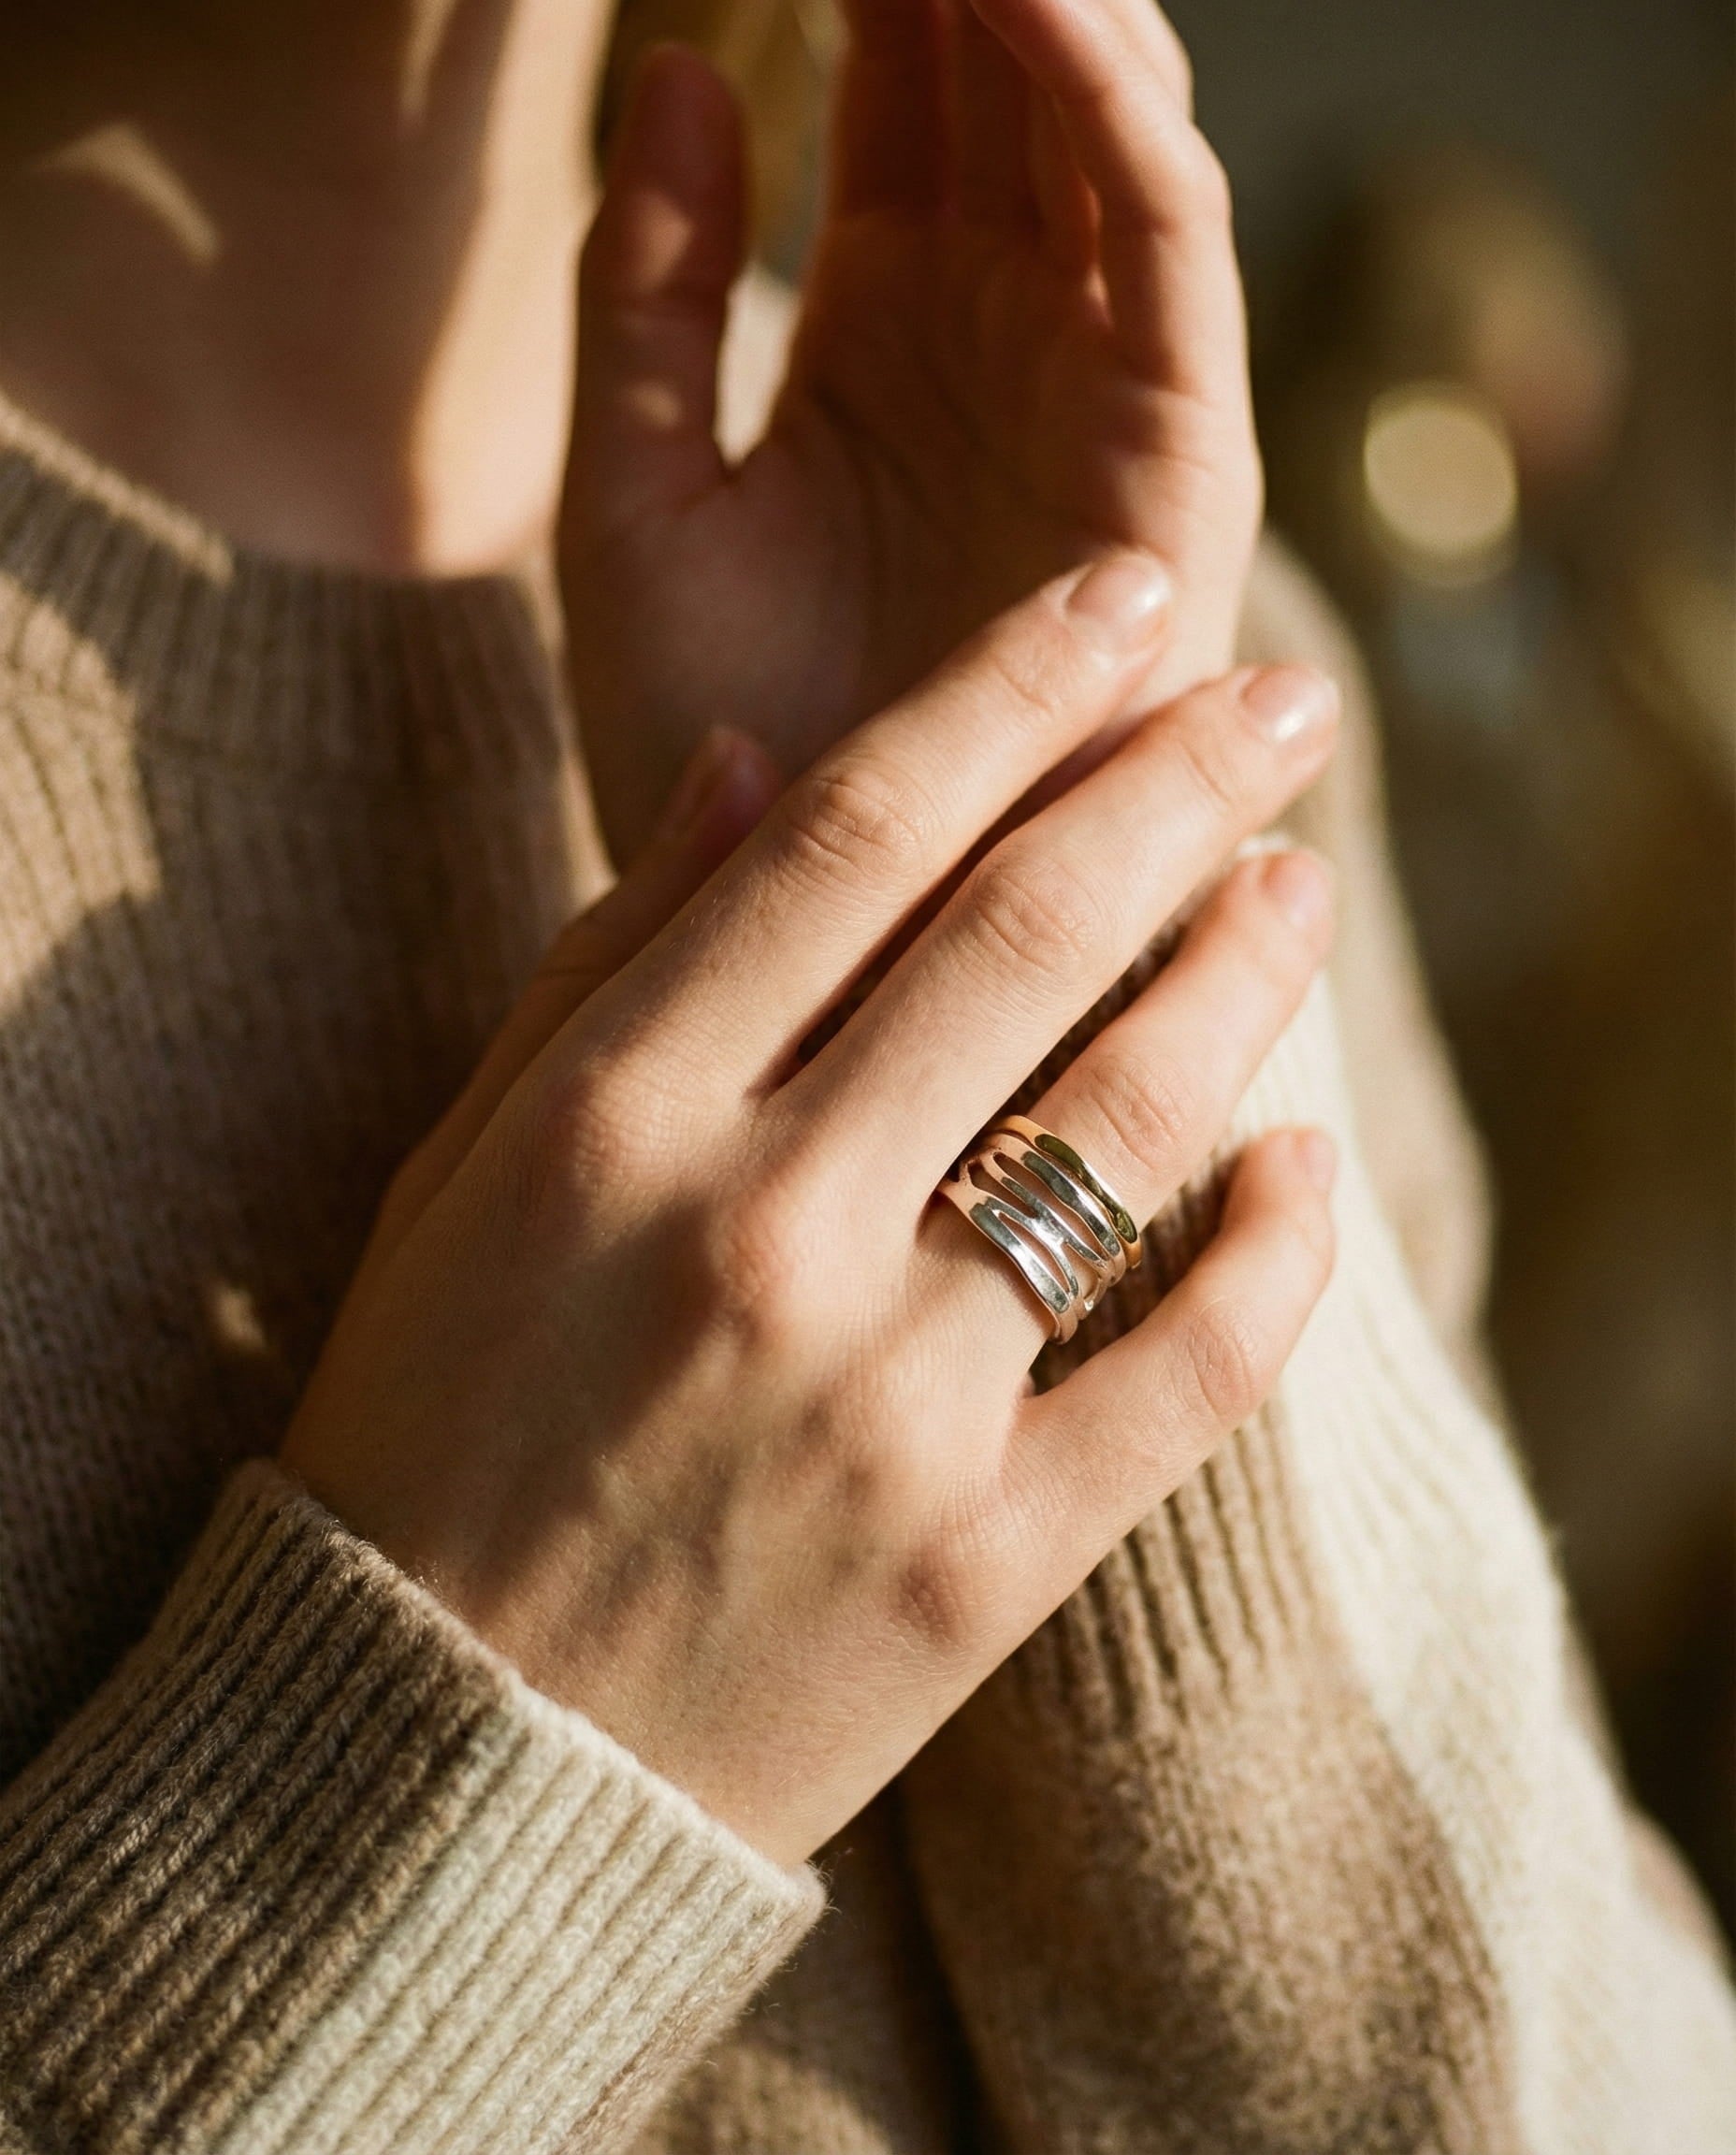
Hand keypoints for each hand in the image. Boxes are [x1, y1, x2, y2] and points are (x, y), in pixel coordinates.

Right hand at [284, 561, 1337, 1867]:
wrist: (440, 1763)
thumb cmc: (430, 1435)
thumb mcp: (459, 1172)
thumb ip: (608, 959)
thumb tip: (753, 761)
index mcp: (618, 1119)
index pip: (861, 830)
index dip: (1013, 686)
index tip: (1123, 600)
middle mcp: (765, 1230)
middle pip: (1027, 932)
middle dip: (1180, 779)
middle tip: (1283, 696)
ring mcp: (893, 1401)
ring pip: (1133, 1121)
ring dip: (1243, 971)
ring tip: (1302, 881)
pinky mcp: (991, 1555)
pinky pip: (1195, 1367)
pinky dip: (1279, 1248)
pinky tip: (1304, 1158)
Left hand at [564, 0, 1260, 860]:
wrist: (809, 941)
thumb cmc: (717, 745)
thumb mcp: (631, 498)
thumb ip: (647, 295)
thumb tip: (675, 67)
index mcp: (881, 335)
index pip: (904, 95)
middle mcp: (1002, 347)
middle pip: (1017, 86)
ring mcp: (1092, 399)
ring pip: (1114, 139)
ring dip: (1057, 5)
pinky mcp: (1173, 469)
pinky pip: (1168, 257)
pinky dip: (1125, 125)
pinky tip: (1045, 12)